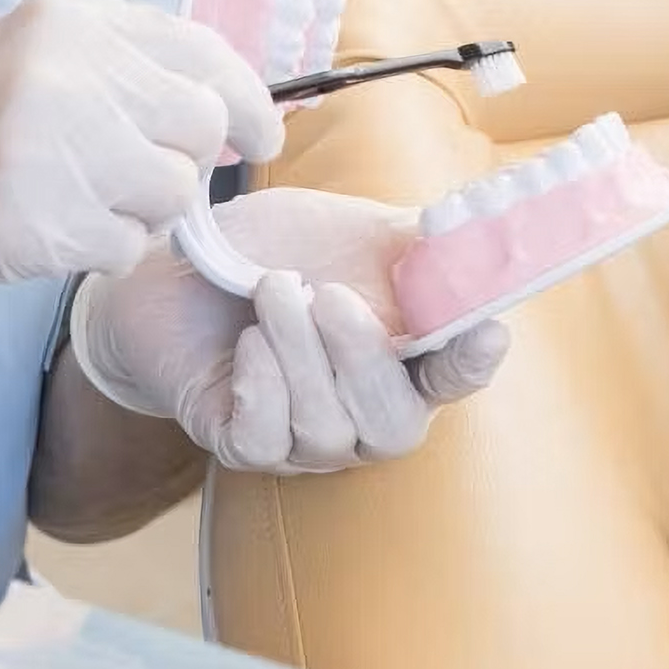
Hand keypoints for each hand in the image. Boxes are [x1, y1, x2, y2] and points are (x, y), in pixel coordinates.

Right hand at [0, 0, 283, 301]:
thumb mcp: (47, 59)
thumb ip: (138, 70)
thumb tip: (240, 115)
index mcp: (74, 24)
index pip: (205, 54)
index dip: (250, 102)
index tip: (263, 136)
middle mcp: (66, 76)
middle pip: (202, 128)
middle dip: (187, 161)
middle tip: (138, 173)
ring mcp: (50, 149)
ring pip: (174, 192)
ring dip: (145, 211)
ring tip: (84, 199)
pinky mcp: (36, 222)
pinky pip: (129, 247)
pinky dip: (106, 249)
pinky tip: (56, 229)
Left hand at [69, 187, 509, 472]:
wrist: (181, 264)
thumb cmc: (282, 247)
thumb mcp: (357, 233)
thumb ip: (423, 242)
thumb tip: (484, 223)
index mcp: (409, 361)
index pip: (457, 379)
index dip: (474, 363)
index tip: (487, 331)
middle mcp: (366, 414)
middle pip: (395, 426)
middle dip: (361, 360)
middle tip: (327, 294)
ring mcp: (306, 440)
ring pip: (325, 429)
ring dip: (298, 353)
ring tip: (272, 288)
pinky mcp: (244, 445)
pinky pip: (264, 442)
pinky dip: (260, 384)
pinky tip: (247, 340)